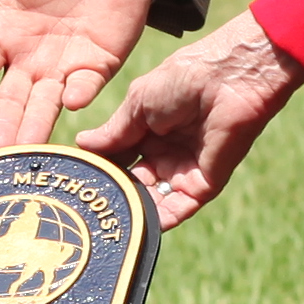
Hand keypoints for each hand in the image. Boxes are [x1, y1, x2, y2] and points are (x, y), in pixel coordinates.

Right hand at [79, 13, 303, 226]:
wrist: (228, 77)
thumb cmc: (184, 78)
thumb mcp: (138, 103)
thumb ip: (114, 132)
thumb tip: (81, 145)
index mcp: (147, 131)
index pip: (117, 158)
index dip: (99, 169)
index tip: (75, 181)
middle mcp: (164, 154)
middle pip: (131, 184)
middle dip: (113, 194)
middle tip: (86, 205)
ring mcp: (184, 171)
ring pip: (151, 201)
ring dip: (131, 211)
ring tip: (105, 219)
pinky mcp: (204, 184)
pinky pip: (177, 209)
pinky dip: (157, 221)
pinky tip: (134, 226)